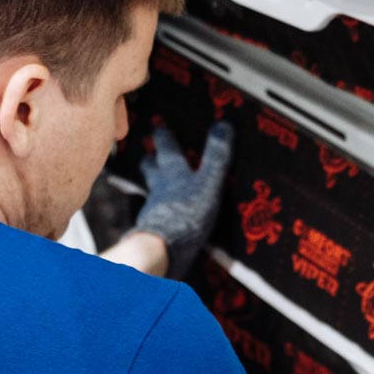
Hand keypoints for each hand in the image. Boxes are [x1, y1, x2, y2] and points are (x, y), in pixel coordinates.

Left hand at [130, 123, 233, 279]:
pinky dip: (161, 211)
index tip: (160, 127)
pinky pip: (158, 214)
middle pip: (151, 169)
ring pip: (152, 191)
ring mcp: (155, 209)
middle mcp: (159, 188)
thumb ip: (216, 157)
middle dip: (151, 160)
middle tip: (149, 154)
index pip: (166, 148)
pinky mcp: (155, 229)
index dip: (164, 137)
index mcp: (172, 172)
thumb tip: (223, 125)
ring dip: (155, 186)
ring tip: (160, 185)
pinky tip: (168, 216)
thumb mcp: (208, 182)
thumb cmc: (186, 212)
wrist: (163, 248)